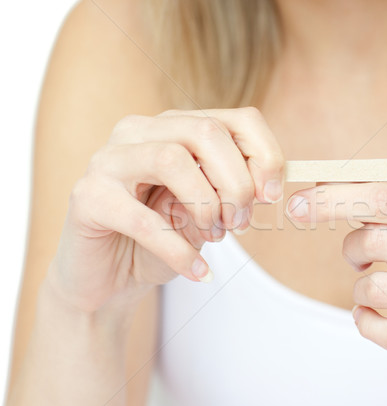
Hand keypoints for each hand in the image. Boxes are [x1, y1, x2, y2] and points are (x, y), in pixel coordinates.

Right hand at [49, 107, 283, 312]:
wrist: (107, 278)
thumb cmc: (161, 238)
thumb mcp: (208, 212)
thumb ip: (233, 191)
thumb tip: (267, 186)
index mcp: (175, 127)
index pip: (236, 119)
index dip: (265, 155)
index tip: (272, 195)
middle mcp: (138, 131)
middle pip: (206, 133)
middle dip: (237, 183)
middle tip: (239, 223)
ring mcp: (108, 160)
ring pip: (171, 160)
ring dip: (206, 207)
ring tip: (215, 238)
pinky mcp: (87, 198)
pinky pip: (143, 220)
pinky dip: (180, 251)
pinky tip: (198, 271)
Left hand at [286, 183, 386, 370]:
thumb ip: (379, 202)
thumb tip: (319, 183)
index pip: (386, 198)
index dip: (334, 200)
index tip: (296, 207)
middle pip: (377, 240)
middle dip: (351, 249)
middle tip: (357, 259)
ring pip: (377, 290)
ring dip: (360, 290)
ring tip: (373, 289)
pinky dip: (365, 323)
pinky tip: (371, 317)